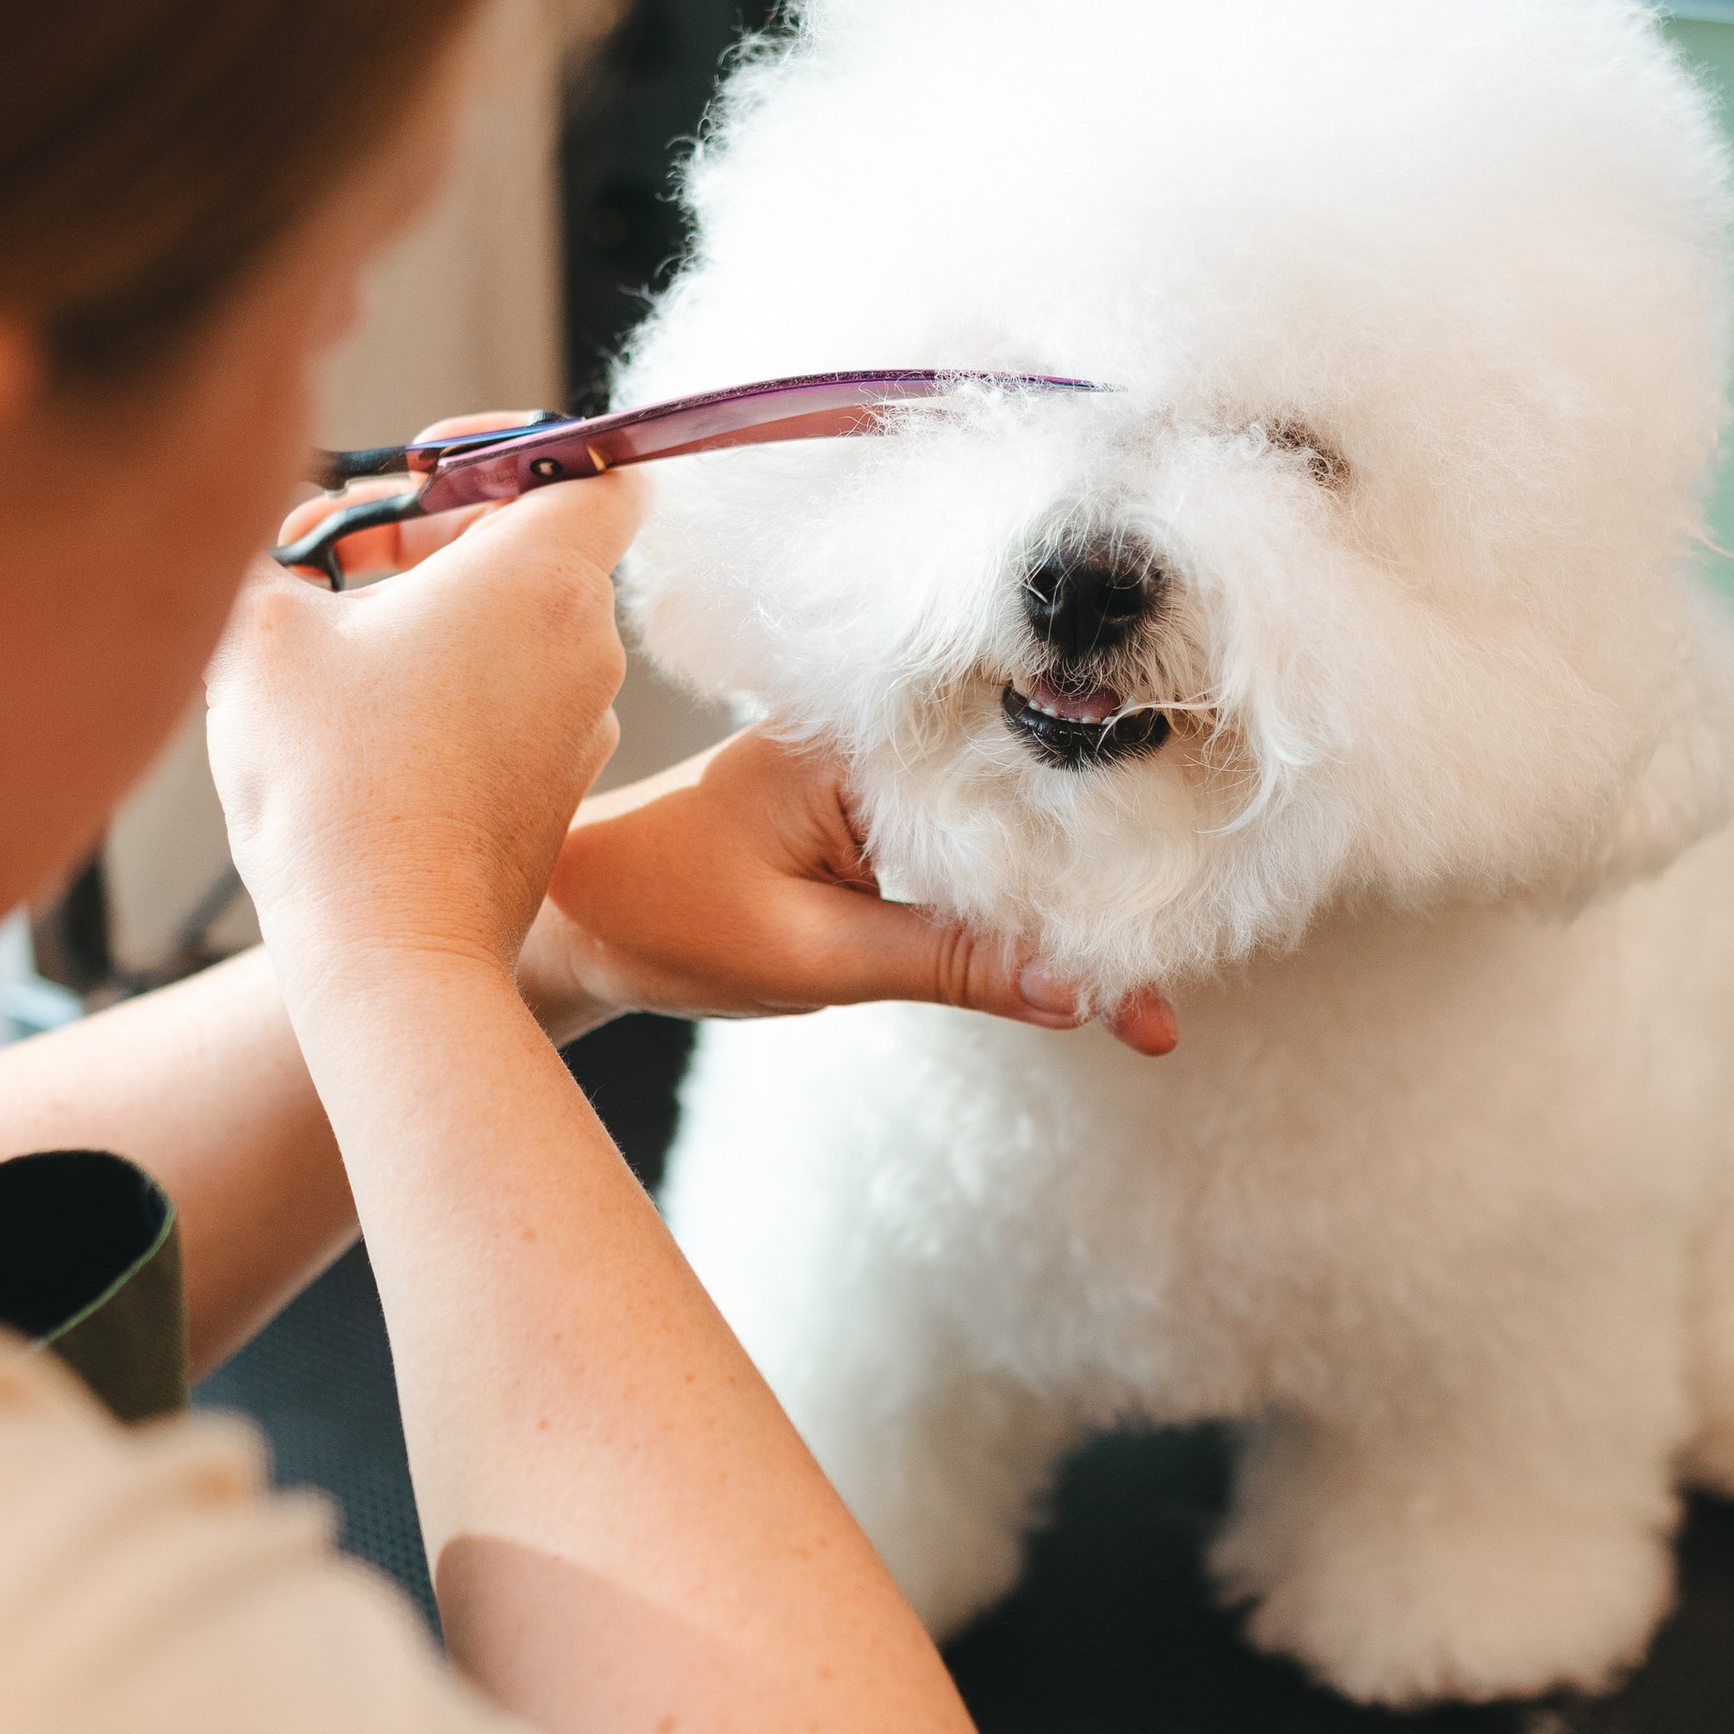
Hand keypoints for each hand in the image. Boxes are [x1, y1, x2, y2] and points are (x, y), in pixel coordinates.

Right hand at [207, 418, 636, 986]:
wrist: (386, 946)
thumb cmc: (331, 783)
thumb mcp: (258, 628)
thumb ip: (269, 552)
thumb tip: (275, 547)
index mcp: (543, 575)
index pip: (595, 465)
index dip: (516, 446)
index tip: (427, 469)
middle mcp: (586, 645)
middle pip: (535, 545)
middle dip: (432, 533)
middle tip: (332, 558)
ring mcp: (581, 725)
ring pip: (520, 630)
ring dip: (435, 616)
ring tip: (332, 646)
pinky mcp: (559, 791)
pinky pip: (515, 705)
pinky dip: (452, 690)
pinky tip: (364, 725)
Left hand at [526, 729, 1179, 1054]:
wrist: (574, 908)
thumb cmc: (663, 918)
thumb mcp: (812, 957)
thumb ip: (948, 965)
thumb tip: (1075, 991)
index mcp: (851, 741)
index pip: (1009, 798)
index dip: (1087, 881)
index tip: (1149, 973)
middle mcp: (872, 731)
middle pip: (1022, 808)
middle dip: (1095, 900)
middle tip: (1159, 1002)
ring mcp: (873, 761)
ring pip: (1000, 830)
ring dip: (1058, 906)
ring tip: (1135, 993)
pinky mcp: (869, 798)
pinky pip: (964, 842)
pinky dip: (1008, 901)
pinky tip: (1056, 957)